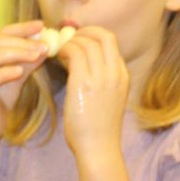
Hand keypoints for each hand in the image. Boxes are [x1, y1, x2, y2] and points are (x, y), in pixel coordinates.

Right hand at [0, 21, 49, 140]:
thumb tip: (46, 46)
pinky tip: (19, 71)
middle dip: (24, 41)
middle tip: (44, 45)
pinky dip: (5, 72)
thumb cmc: (1, 99)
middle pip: (0, 40)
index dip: (23, 27)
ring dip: (17, 53)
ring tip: (37, 55)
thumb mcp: (18, 76)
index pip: (4, 32)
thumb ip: (28, 61)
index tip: (42, 25)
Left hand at [57, 27, 128, 162]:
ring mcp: (101, 78)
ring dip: (70, 42)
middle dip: (84, 31)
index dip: (93, 34)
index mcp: (122, 76)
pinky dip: (64, 50)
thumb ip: (102, 80)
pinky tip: (57, 57)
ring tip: (60, 50)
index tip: (80, 38)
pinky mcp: (83, 84)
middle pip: (103, 36)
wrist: (98, 148)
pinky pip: (74, 54)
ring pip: (86, 43)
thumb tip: (83, 63)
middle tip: (69, 38)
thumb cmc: (99, 128)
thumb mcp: (109, 99)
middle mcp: (114, 74)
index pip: (111, 42)